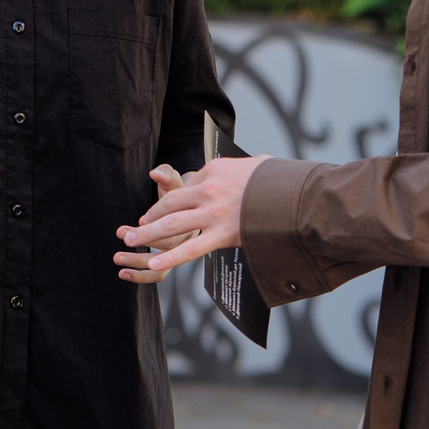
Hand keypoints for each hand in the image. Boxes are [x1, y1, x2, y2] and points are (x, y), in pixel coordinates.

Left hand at [115, 155, 271, 281]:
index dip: (173, 201)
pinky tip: (154, 263)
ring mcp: (214, 212)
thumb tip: (252, 166)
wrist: (298, 196)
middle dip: (150, 217)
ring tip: (130, 240)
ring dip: (148, 233)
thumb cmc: (280, 182)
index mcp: (215, 170)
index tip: (165, 212)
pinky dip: (169, 256)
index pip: (187, 187)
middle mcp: (209, 189)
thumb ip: (243, 168)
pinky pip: (190, 247)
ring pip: (172, 224)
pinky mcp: (222, 234)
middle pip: (170, 204)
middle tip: (133, 228)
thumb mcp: (256, 165)